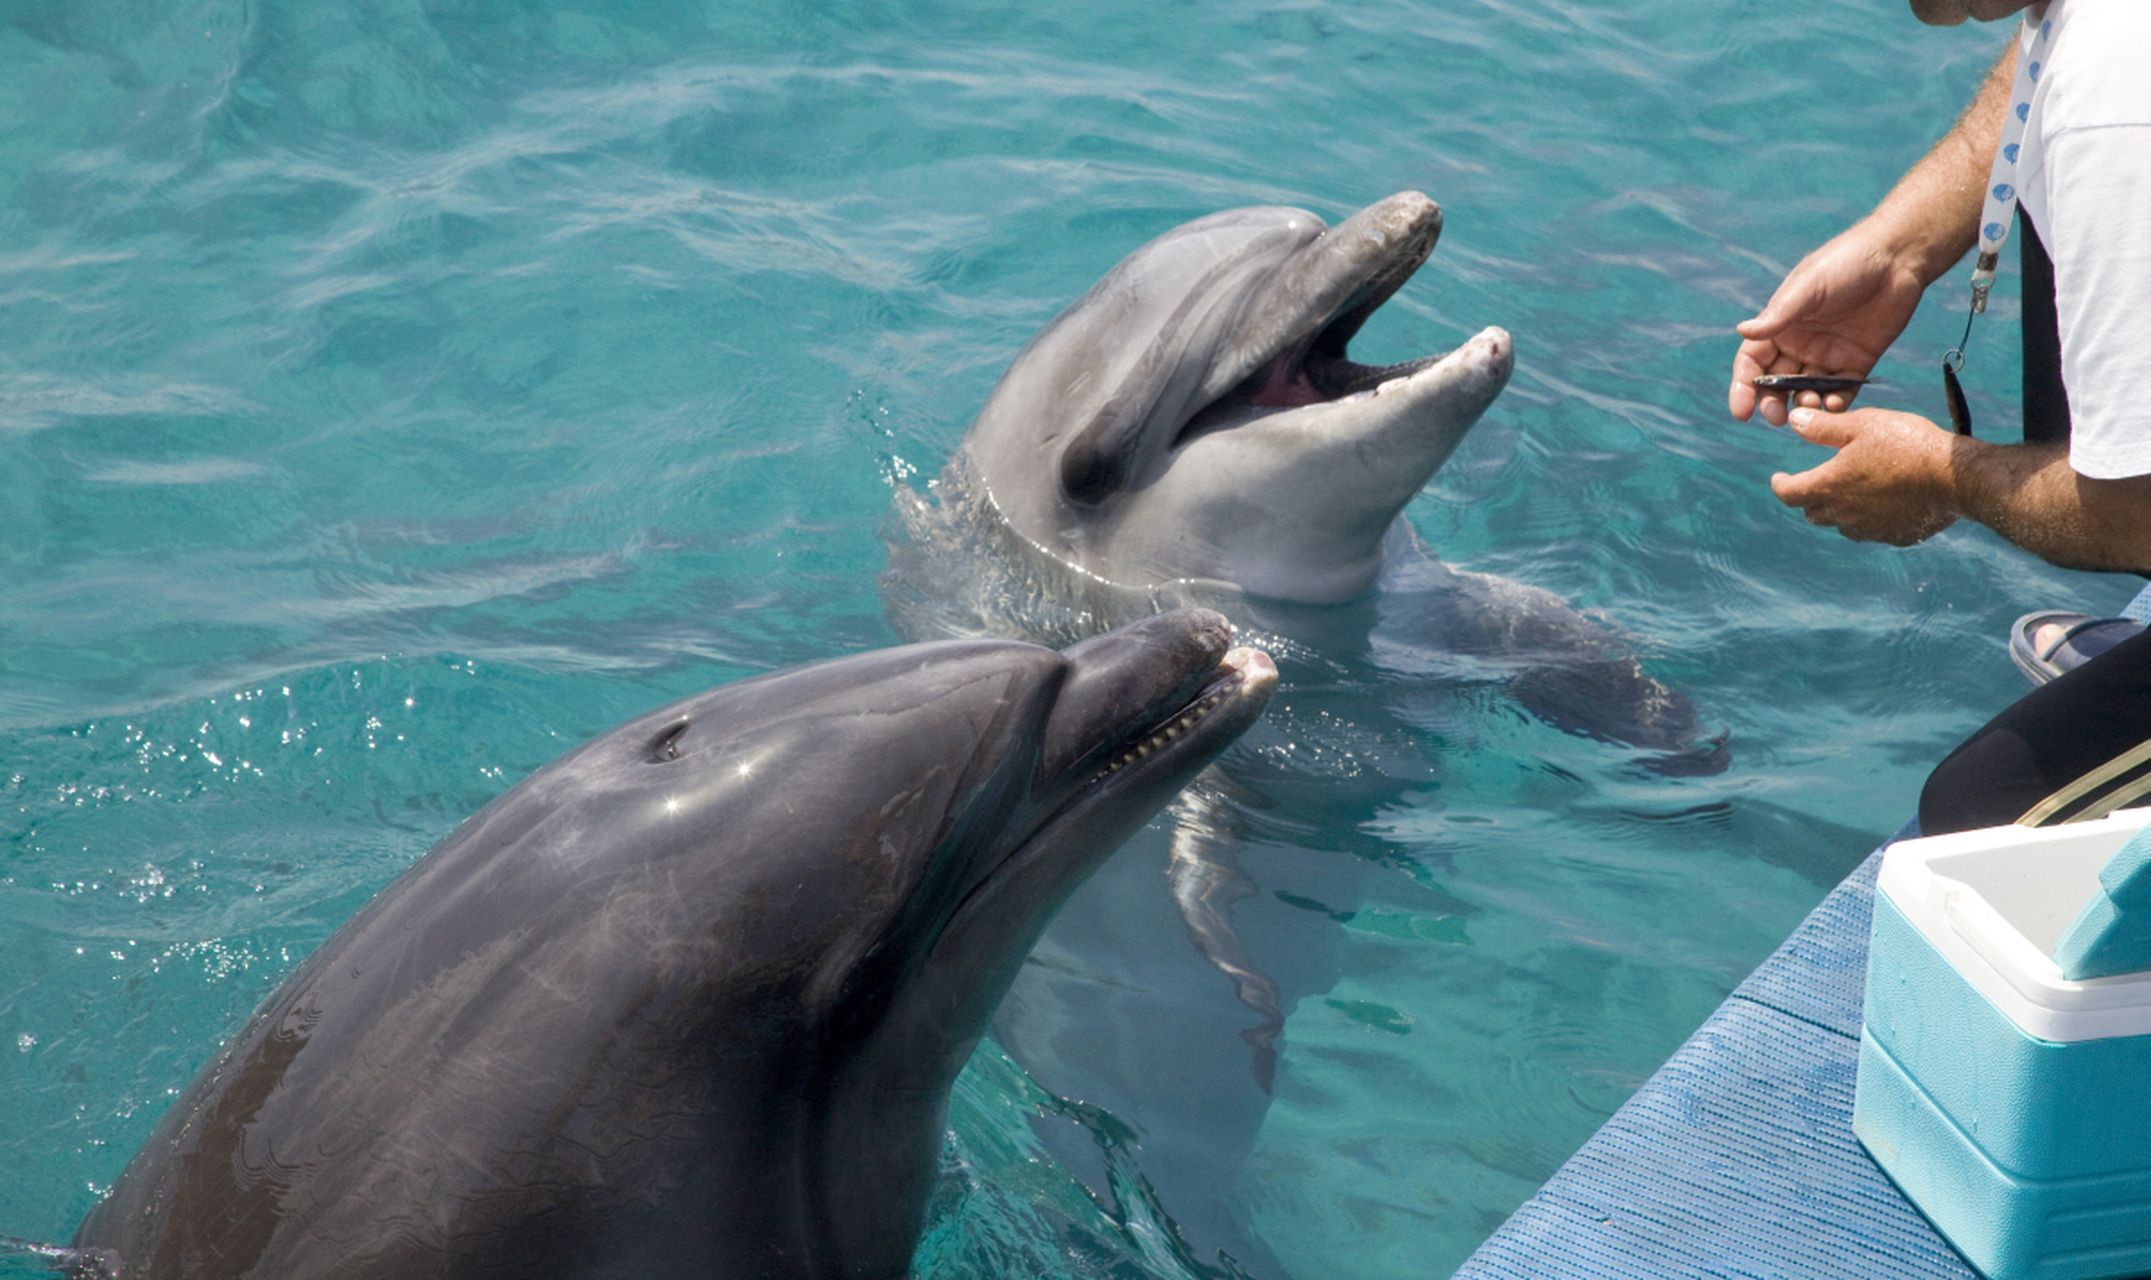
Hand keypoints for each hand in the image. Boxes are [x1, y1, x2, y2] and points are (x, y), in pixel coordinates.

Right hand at [1729, 225, 1929, 425]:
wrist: (1897, 257)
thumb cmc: (1846, 262)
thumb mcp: (1808, 288)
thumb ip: (1778, 315)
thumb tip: (1742, 331)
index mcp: (1781, 326)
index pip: (1753, 362)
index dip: (1744, 387)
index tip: (1742, 411)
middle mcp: (1800, 344)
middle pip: (1776, 383)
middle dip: (1772, 402)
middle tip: (1777, 417)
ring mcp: (1828, 355)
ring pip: (1807, 391)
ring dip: (1804, 404)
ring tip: (1809, 405)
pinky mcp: (1858, 361)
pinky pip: (1843, 390)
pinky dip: (1837, 403)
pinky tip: (1835, 405)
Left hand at [1769, 406, 1959, 544]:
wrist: (1956, 477)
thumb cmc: (1907, 443)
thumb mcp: (1863, 424)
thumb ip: (1824, 427)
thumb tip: (1794, 420)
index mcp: (1830, 486)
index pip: (1789, 493)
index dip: (1780, 485)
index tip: (1778, 478)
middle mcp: (1844, 514)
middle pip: (1813, 513)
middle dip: (1811, 498)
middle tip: (1819, 483)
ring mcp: (1870, 529)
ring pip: (1842, 525)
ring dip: (1840, 511)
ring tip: (1852, 492)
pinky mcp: (1895, 537)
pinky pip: (1873, 531)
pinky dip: (1871, 519)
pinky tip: (1884, 503)